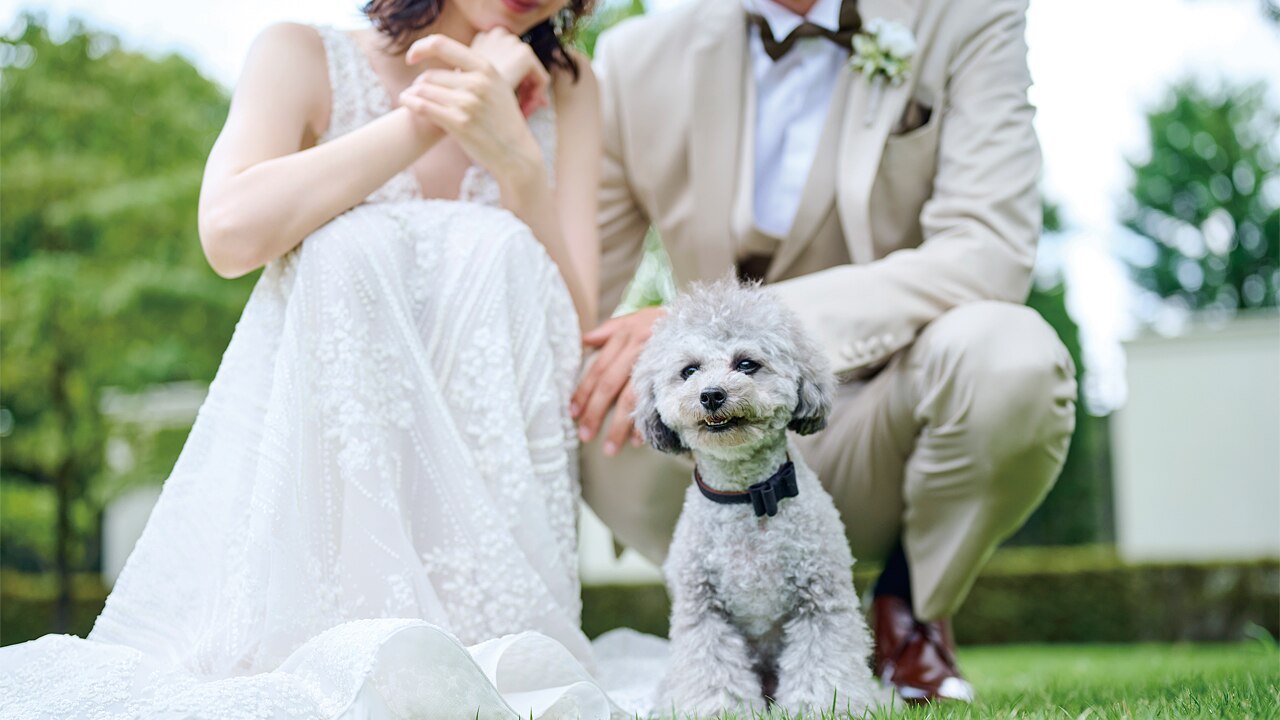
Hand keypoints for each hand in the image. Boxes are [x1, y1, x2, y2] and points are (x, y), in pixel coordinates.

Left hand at [400, 35, 544, 185]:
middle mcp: (477, 83)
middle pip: (430, 75)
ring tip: (409, 97)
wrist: (516, 152)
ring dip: (412, 94)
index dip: (420, 47)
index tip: (412, 57)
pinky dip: (410, 103)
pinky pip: (424, 107)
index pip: (442, 45)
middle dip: (419, 83)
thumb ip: (473, 71)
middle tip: (416, 91)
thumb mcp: (496, 86)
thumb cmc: (502, 119)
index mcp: (485, 68)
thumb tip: (441, 57)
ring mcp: (468, 103)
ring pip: (424, 90)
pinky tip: (406, 102)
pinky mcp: (459, 123)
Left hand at [571, 306, 666, 455]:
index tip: (574, 414)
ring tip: (611, 447)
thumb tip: (585, 340)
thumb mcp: (636, 318)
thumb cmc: (665, 322)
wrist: (702, 317)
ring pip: (632, 397)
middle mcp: (639, 349)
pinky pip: (657, 402)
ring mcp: (657, 362)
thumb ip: (609, 330)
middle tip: (586, 436)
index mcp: (626, 337)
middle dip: (596, 413)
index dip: (584, 392)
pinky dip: (648, 421)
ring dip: (620, 425)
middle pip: (611, 385)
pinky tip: (639, 439)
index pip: (599, 368)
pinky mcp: (675, 375)